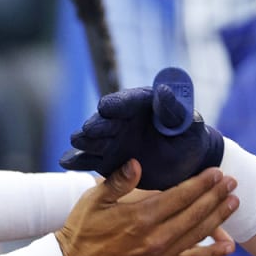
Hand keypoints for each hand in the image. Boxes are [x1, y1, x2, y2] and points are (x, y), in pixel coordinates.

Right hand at [56, 159, 236, 255]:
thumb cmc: (82, 229)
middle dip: (216, 195)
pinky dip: (212, 253)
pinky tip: (228, 246)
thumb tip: (136, 163)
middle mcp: (155, 238)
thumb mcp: (94, 199)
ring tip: (234, 202)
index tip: (217, 171)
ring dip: (219, 217)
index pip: (180, 196)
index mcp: (141, 217)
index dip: (201, 183)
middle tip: (233, 181)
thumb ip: (118, 181)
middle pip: (195, 213)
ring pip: (198, 234)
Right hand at [60, 67, 225, 189]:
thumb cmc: (189, 138)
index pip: (126, 101)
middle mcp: (122, 120)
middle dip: (98, 125)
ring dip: (86, 141)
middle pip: (104, 120)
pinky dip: (77, 160)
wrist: (183, 164)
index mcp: (142, 105)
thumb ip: (175, 110)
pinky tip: (66, 162)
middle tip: (90, 131)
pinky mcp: (106, 160)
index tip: (106, 107)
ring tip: (79, 143)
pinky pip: (88, 159)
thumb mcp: (189, 124)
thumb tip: (164, 91)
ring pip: (93, 139)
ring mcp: (111, 140)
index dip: (116, 104)